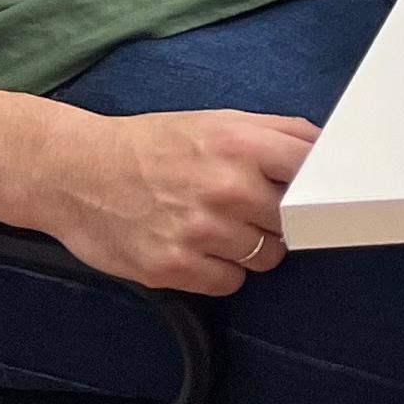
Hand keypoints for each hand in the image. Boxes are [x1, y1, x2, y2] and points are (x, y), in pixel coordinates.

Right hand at [28, 108, 318, 294]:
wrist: (75, 172)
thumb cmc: (152, 146)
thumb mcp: (218, 121)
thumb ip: (278, 132)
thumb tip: (328, 147)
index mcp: (241, 143)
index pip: (315, 170)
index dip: (319, 184)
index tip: (318, 192)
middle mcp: (225, 187)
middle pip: (295, 220)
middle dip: (278, 216)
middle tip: (249, 207)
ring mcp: (199, 230)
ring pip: (267, 256)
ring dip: (250, 247)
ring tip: (217, 226)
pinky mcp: (172, 267)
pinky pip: (229, 283)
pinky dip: (219, 272)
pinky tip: (197, 249)